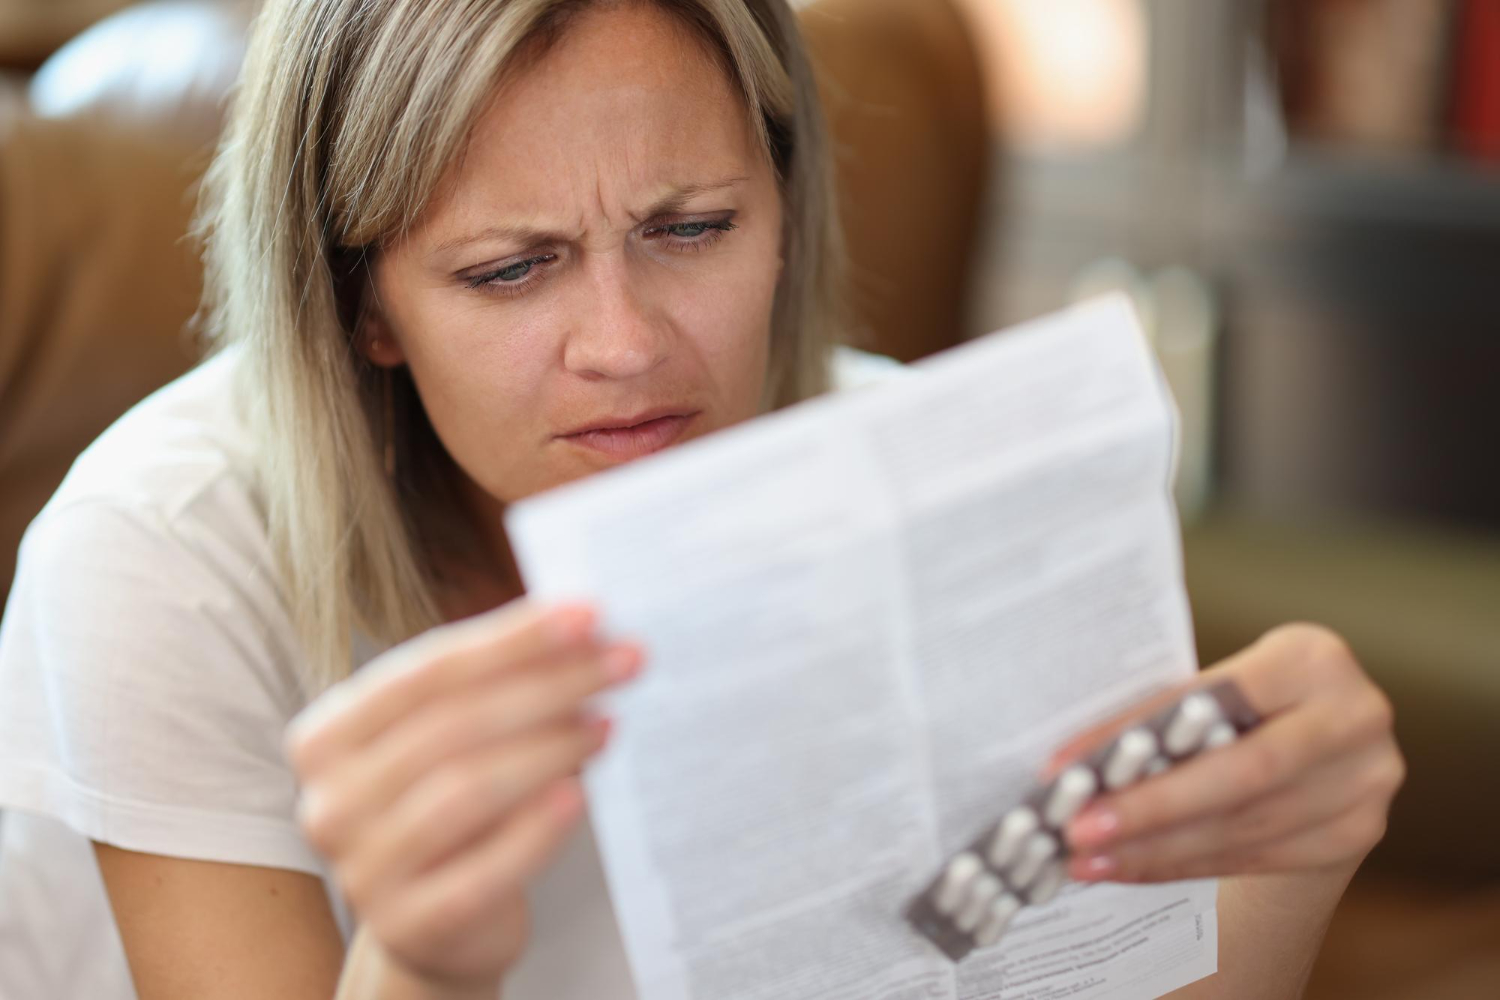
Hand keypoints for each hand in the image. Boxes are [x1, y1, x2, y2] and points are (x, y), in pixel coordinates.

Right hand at [285, 599, 640, 991]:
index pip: (427, 670)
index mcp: (327, 737)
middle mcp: (330, 801)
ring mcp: (362, 869)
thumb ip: (495, 683)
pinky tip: (579, 796)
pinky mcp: (408, 925)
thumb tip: (582, 627)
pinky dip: (537, 829)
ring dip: (551, 748)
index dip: (512, 639)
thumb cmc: (453, 808)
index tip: (589, 615)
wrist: (441, 924)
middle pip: (452, 724)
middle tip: (624, 662)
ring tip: (606, 724)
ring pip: (466, 789)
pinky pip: (483, 869)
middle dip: (549, 684)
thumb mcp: (456, 739)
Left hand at [1044, 623, 1403, 883]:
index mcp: (1312, 658)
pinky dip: (1182, 863)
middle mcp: (1354, 717)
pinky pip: (1254, 856)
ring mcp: (1364, 781)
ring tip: (1089, 857)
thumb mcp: (1220, 686)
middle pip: (1239, 774)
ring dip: (1154, 847)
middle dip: (1149, 808)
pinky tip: (1130, 866)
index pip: (1214, 699)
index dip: (1138, 735)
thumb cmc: (1246, 704)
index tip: (1066, 766)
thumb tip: (1072, 761)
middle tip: (1078, 831)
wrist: (1325, 746)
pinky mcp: (1358, 831)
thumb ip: (1169, 713)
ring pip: (1243, 826)